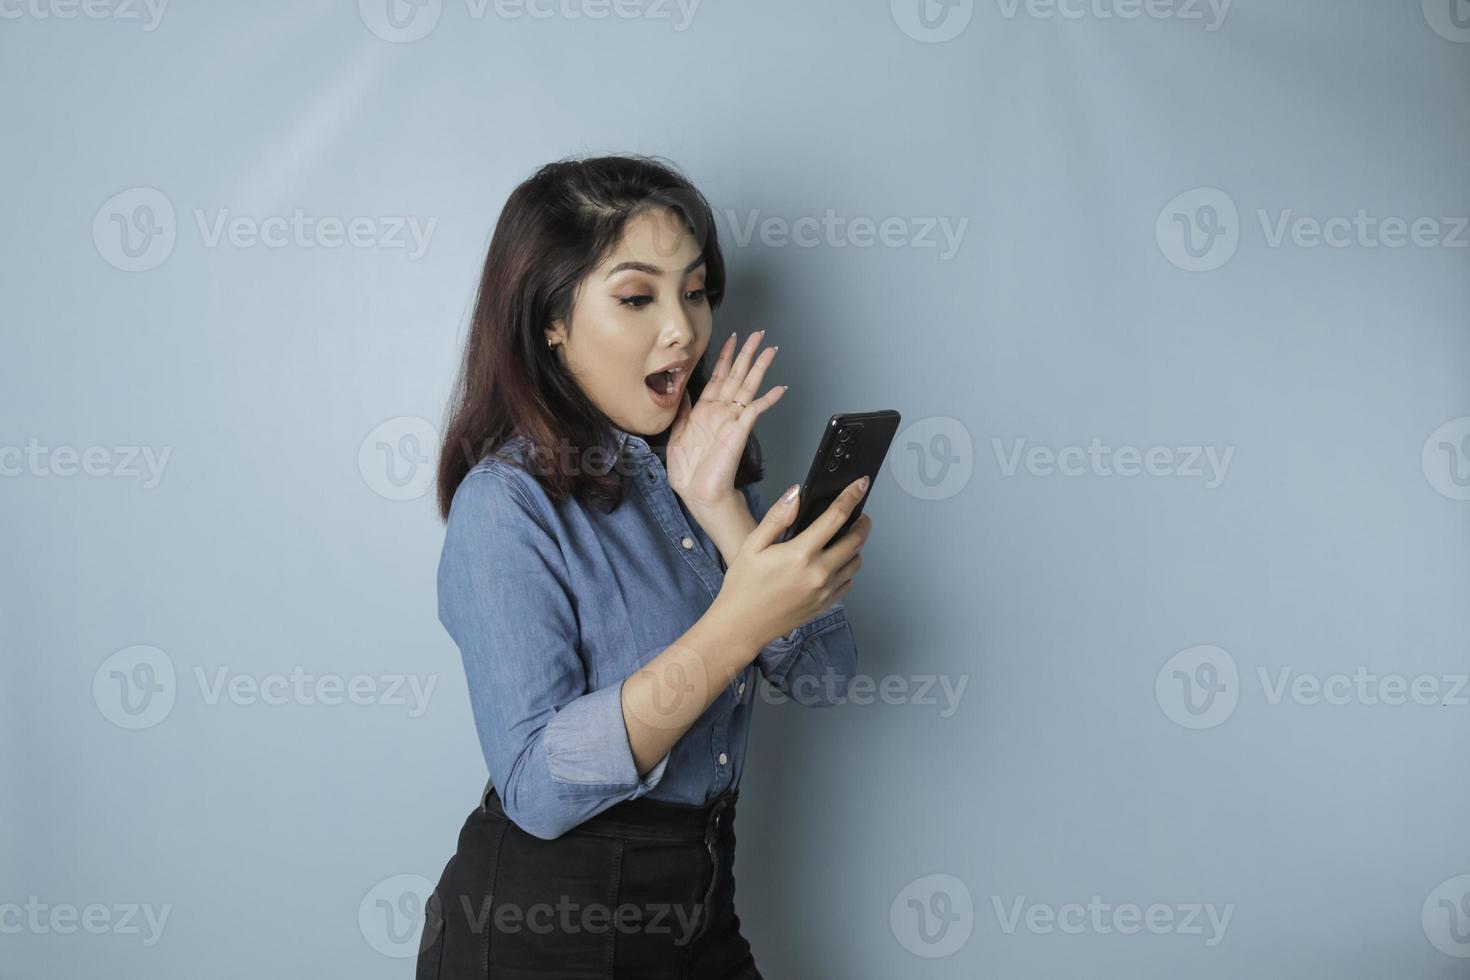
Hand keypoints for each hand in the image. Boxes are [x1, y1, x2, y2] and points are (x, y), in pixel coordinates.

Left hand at [665, 331, 786, 511]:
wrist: (698, 493)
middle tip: (759, 334)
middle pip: (737, 375)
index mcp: (705, 411)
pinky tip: (779, 388)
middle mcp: (721, 411)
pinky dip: (767, 399)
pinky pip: (755, 410)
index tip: (732, 338)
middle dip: (747, 353)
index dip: (725, 357)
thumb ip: (682, 413)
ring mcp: (732, 420)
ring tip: (770, 350)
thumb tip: (682, 392)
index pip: (718, 376)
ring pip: (748, 386)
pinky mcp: (739, 431)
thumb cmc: (689, 473)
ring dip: (759, 367)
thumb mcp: (676, 436)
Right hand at [713, 475, 872, 651]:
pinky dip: (847, 569)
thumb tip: (795, 494)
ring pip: (856, 562)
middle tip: (859, 515)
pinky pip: (848, 582)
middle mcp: (818, 573)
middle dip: (861, 523)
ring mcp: (825, 591)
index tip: (861, 485)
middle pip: (856, 540)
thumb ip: (777, 517)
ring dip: (856, 547)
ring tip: (845, 539)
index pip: (836, 517)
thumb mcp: (752, 545)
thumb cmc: (743, 586)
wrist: (741, 626)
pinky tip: (834, 564)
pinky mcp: (825, 605)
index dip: (851, 496)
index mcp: (800, 554)